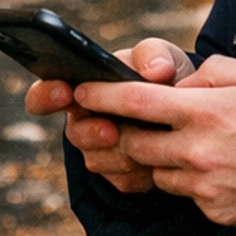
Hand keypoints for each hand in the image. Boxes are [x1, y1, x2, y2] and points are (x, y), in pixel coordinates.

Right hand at [25, 38, 194, 193]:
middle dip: (92, 133)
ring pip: (98, 160)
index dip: (45, 96)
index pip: (44, 95)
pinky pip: (122, 180)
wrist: (191, 113)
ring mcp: (100, 151)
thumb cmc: (165, 77)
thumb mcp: (162, 58)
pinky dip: (142, 170)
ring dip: (123, 152)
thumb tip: (154, 70)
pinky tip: (160, 159)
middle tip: (111, 130)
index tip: (64, 92)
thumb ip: (154, 55)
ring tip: (151, 141)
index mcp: (83, 88)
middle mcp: (84, 122)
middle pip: (75, 134)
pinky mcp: (119, 176)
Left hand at [73, 54, 235, 227]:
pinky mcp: (211, 210)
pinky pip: (184, 194)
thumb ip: (207, 75)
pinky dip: (188, 181)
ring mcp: (202, 185)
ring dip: (160, 159)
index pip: (135, 102)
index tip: (82, 90)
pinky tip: (215, 169)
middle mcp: (196, 151)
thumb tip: (177, 89)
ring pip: (156, 172)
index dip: (101, 96)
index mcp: (204, 112)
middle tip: (125, 124)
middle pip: (134, 145)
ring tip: (189, 146)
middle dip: (124, 134)